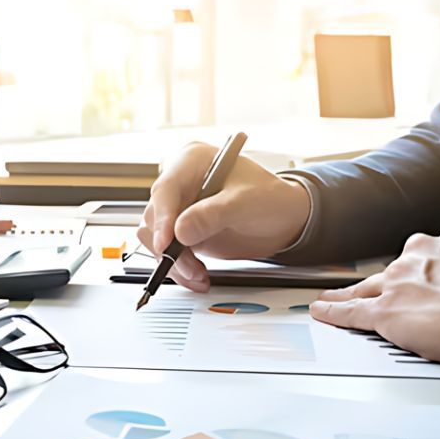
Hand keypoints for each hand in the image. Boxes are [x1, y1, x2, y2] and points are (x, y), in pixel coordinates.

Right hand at [137, 142, 310, 291]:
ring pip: (155, 237)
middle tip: (190, 267)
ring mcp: (179, 208)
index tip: (166, 243)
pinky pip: (167, 251)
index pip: (166, 189)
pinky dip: (179, 268)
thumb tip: (180, 231)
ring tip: (198, 275)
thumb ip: (213, 215)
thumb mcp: (246, 203)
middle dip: (169, 247)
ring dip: (174, 262)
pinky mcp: (181, 230)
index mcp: (192, 162)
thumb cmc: (270, 199)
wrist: (283, 220)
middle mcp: (180, 183)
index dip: (162, 217)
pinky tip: (197, 276)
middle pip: (155, 216)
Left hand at [309, 228, 439, 366]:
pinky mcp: (384, 312)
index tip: (423, 279)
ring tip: (335, 297)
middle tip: (388, 296)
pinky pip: (350, 311)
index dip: (424, 272)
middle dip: (390, 285)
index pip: (426, 256)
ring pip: (365, 288)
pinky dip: (334, 312)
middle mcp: (417, 258)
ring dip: (350, 294)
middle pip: (393, 272)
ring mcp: (397, 284)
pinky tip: (324, 311)